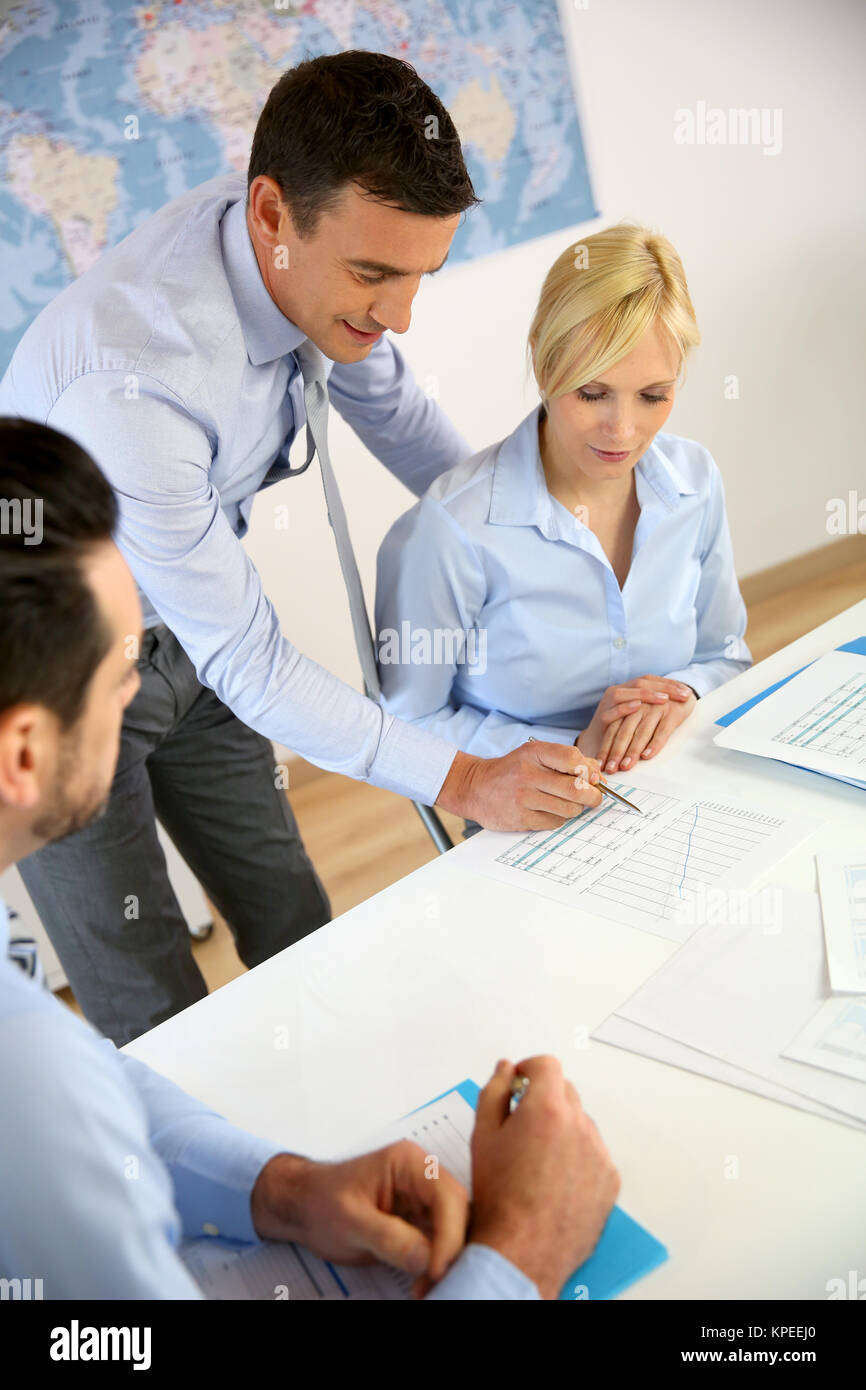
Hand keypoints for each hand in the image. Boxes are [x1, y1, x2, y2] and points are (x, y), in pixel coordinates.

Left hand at [250, 1142, 468, 1296]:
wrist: (304, 1206)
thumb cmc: (321, 1202)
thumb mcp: (350, 1220)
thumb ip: (388, 1237)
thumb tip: (425, 1258)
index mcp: (408, 1162)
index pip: (446, 1196)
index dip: (449, 1234)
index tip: (437, 1268)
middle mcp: (422, 1176)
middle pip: (458, 1212)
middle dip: (451, 1250)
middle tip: (437, 1283)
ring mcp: (423, 1198)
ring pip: (454, 1229)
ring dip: (446, 1260)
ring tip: (428, 1287)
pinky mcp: (420, 1221)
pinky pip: (440, 1242)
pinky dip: (436, 1265)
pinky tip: (424, 1284)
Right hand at [437, 742, 601, 830]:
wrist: (474, 787)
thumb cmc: (512, 770)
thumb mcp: (534, 755)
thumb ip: (566, 760)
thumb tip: (598, 774)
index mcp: (533, 753)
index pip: (572, 759)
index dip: (589, 771)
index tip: (593, 778)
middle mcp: (527, 774)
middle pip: (576, 788)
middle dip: (592, 796)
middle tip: (594, 798)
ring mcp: (523, 798)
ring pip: (568, 809)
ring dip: (575, 809)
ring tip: (567, 803)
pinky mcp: (520, 819)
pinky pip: (554, 822)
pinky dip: (559, 819)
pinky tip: (550, 811)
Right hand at [469, 1057, 619, 1298]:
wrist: (522, 1251)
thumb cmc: (499, 1198)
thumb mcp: (482, 1137)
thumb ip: (494, 1092)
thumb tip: (506, 1069)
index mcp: (547, 1110)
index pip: (547, 1065)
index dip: (530, 1070)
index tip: (520, 1084)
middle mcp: (580, 1126)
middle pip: (565, 1092)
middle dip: (545, 1100)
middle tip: (523, 1128)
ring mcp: (599, 1154)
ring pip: (581, 1124)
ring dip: (563, 1130)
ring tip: (538, 1163)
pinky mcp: (610, 1180)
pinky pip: (595, 1155)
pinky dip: (578, 1159)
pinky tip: (556, 1182)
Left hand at [579, 676, 694, 772]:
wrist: (684, 690)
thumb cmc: (658, 705)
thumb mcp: (640, 711)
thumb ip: (628, 726)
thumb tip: (614, 754)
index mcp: (628, 704)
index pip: (613, 728)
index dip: (606, 746)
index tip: (600, 763)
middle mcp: (640, 705)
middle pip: (624, 731)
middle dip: (616, 752)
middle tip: (611, 768)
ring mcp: (656, 708)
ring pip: (641, 732)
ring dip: (632, 751)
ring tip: (626, 766)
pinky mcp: (673, 712)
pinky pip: (662, 730)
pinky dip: (654, 744)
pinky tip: (647, 755)